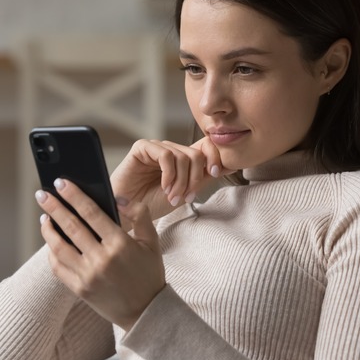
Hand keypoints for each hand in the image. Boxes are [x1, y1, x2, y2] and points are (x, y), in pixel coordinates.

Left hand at [36, 178, 164, 330]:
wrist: (145, 313)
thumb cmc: (149, 274)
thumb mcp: (151, 241)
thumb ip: (139, 214)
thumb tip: (117, 198)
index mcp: (120, 244)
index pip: (91, 213)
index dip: (73, 196)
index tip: (61, 183)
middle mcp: (101, 259)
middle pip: (70, 226)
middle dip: (54, 207)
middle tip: (42, 194)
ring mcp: (88, 275)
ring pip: (59, 247)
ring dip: (48, 229)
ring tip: (44, 216)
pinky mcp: (79, 289)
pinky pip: (58, 267)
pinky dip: (52, 252)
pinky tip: (51, 241)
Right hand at [110, 137, 233, 225]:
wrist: (128, 213)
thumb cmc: (153, 204)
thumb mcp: (185, 192)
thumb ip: (203, 178)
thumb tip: (231, 165)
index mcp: (182, 158)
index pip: (206, 146)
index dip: (215, 157)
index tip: (215, 173)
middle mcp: (171, 150)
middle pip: (196, 154)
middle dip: (194, 179)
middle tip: (185, 197)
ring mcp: (157, 148)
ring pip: (182, 157)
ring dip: (181, 181)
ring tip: (172, 197)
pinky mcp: (142, 148)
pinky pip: (165, 155)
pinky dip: (169, 174)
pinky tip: (164, 187)